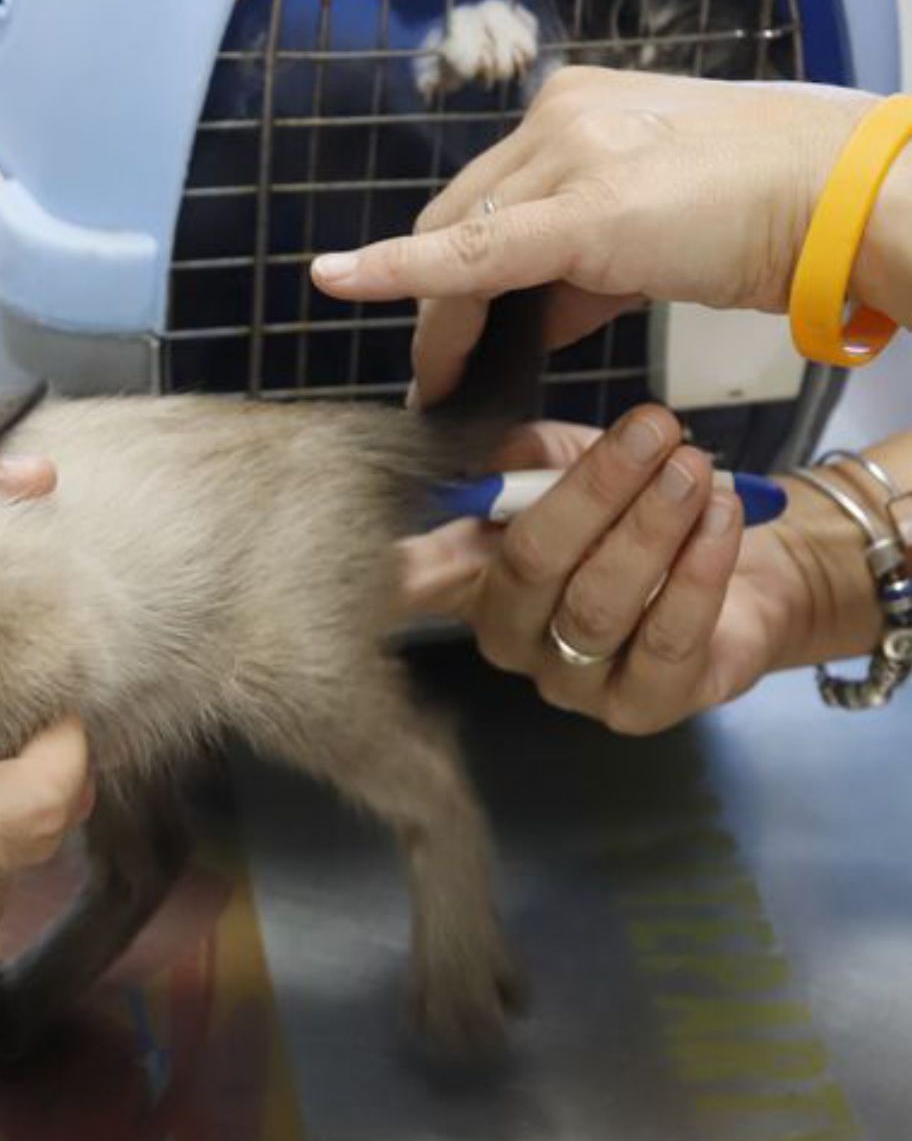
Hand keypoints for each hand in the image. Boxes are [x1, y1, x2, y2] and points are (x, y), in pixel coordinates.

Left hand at [311, 69, 882, 402]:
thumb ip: (579, 270)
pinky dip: (398, 270)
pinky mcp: (581, 206)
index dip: (446, 274)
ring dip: (442, 324)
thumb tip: (532, 317)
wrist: (842, 201)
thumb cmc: (764, 217)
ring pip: (458, 247)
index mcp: (574, 112)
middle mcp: (559, 119)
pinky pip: (468, 249)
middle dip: (438, 309)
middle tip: (436, 380)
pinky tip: (339, 280)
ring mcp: (568, 151)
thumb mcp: (648, 237)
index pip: (483, 202)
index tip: (438, 334)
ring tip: (443, 388)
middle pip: (456, 224)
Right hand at [398, 406, 878, 733]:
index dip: (401, 564)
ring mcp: (570, 682)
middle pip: (530, 564)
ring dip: (653, 526)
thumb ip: (528, 453)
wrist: (740, 566)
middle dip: (595, 490)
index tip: (402, 534)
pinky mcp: (638, 709)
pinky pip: (666, 641)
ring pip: (599, 604)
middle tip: (653, 431)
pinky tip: (720, 519)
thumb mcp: (573, 462)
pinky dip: (699, 572)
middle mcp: (511, 637)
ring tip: (693, 469)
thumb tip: (498, 455)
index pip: (416, 581)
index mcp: (475, 577)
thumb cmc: (634, 513)